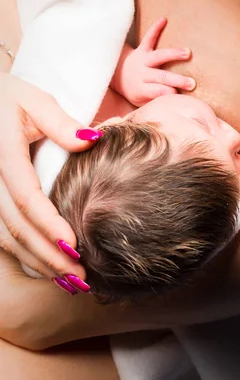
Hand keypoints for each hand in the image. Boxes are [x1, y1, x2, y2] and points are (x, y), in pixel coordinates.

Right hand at [0, 73, 100, 284]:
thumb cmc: (9, 98)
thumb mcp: (34, 100)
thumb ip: (60, 122)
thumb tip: (91, 140)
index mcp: (3, 155)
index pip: (26, 198)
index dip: (49, 225)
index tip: (75, 246)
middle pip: (16, 226)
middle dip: (47, 255)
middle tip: (79, 278)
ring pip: (6, 236)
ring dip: (37, 261)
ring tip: (68, 281)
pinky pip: (2, 232)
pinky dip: (24, 253)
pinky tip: (47, 266)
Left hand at [111, 17, 195, 106]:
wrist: (117, 76)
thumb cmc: (136, 91)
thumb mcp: (142, 102)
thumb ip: (156, 100)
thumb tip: (176, 100)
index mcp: (141, 89)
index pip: (158, 92)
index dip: (170, 93)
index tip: (180, 95)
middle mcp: (141, 74)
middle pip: (161, 77)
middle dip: (176, 80)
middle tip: (192, 83)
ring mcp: (142, 60)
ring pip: (158, 56)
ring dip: (173, 54)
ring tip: (187, 53)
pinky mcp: (141, 48)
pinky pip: (148, 37)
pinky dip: (155, 28)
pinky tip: (163, 19)